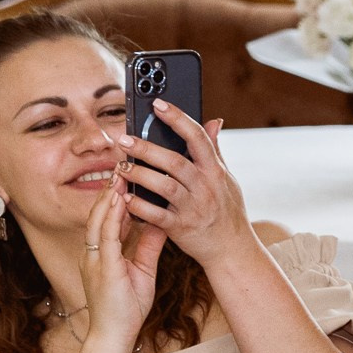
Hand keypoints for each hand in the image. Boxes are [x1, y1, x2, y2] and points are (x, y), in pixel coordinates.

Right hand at [77, 178, 165, 350]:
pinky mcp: (102, 267)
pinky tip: (121, 201)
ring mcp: (95, 259)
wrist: (115, 335)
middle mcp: (95, 252)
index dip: (118, 196)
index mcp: (104, 252)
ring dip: (110, 196)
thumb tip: (161, 222)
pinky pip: (106, 236)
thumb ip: (149, 245)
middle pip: (101, 213)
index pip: (110, 217)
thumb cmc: (127, 306)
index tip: (130, 174)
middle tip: (125, 164)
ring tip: (122, 173)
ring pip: (100, 219)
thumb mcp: (143, 269)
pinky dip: (112, 217)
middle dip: (112, 189)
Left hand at [117, 105, 254, 266]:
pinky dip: (139, 206)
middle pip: (175, 162)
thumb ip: (215, 150)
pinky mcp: (181, 227)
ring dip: (139, 175)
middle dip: (148, 148)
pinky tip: (124, 196)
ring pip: (164, 187)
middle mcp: (206, 187)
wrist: (232, 249)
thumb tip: (214, 121)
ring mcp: (194, 207)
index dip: (178, 118)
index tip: (158, 104)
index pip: (197, 138)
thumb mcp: (227, 178)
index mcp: (215, 170)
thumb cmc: (227, 211)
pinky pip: (157, 215)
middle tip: (124, 138)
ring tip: (120, 166)